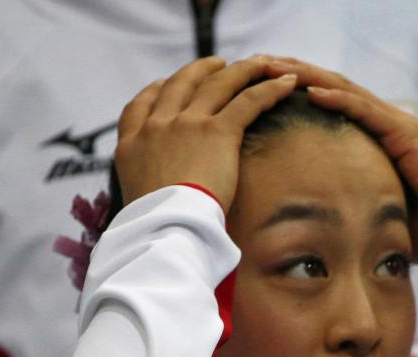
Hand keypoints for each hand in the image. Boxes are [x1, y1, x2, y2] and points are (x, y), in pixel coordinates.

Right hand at [115, 57, 296, 210]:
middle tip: (217, 64)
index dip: (155, 90)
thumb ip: (148, 195)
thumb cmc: (154, 231)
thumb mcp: (138, 208)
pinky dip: (269, 88)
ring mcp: (186, 125)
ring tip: (258, 63)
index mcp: (131, 147)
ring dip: (240, 70)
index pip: (139, 107)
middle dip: (199, 70)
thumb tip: (159, 210)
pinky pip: (247, 101)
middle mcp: (156, 128)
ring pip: (216, 85)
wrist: (165, 228)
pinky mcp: (216, 132)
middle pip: (179, 85)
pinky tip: (286, 83)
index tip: (163, 83)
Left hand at [262, 58, 417, 265]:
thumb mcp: (375, 214)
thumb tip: (320, 226)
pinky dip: (336, 98)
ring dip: (304, 76)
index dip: (293, 94)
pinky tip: (308, 89)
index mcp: (374, 139)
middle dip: (291, 74)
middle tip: (256, 64)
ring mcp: (395, 124)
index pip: (328, 106)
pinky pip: (365, 110)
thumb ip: (351, 207)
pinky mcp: (405, 133)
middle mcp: (383, 123)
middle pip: (329, 88)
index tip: (259, 91)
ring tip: (271, 67)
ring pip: (342, 89)